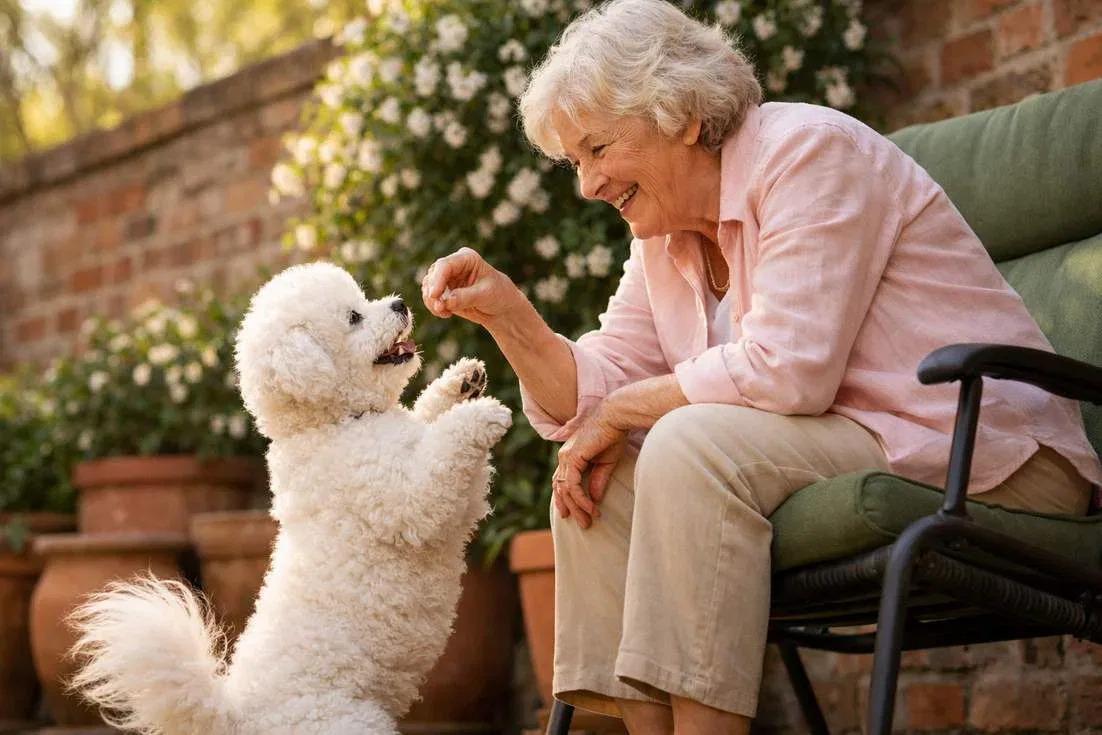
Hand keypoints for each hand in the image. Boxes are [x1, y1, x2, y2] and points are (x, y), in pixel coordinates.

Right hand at [421, 247, 518, 326]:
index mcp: (466, 258)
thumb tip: (446, 301)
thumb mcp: (485, 295)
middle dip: (433, 292)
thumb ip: (465, 297)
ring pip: (428, 286)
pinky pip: (431, 298)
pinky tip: (446, 314)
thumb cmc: (499, 295)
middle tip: (440, 308)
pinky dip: (434, 307)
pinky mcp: (444, 291)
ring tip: (445, 312)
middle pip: (433, 275)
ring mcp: (447, 278)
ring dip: (432, 301)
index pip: (445, 265)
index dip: (437, 279)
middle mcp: (454, 265)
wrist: (501, 307)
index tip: (434, 295)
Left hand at [552, 404, 627, 528]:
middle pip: (561, 489)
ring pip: (564, 490)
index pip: (561, 481)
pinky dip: (580, 499)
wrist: (615, 417)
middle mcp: (564, 457)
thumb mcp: (605, 463)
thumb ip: (598, 480)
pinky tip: (591, 508)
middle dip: (571, 509)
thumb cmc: (613, 435)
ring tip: (588, 521)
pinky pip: (571, 485)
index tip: (570, 515)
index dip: (564, 499)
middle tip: (583, 524)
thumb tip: (594, 499)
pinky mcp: (572, 458)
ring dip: (577, 508)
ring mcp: (566, 457)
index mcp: (570, 456)